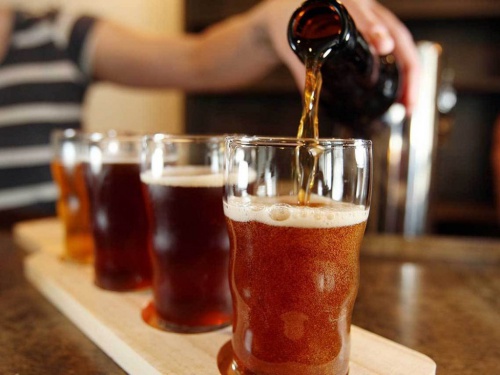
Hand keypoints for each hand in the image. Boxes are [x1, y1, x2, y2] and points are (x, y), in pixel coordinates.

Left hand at [263, 0, 419, 114]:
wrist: (290, 11)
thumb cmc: (292, 22)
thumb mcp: (291, 41)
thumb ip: (301, 68)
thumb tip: (310, 99)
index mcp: (341, 3)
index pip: (361, 14)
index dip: (373, 29)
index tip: (383, 46)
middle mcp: (363, 5)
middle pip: (395, 31)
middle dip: (407, 66)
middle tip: (407, 100)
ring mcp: (373, 14)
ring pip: (401, 40)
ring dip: (410, 72)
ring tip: (409, 103)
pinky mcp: (376, 25)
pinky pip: (397, 44)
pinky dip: (403, 68)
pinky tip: (405, 91)